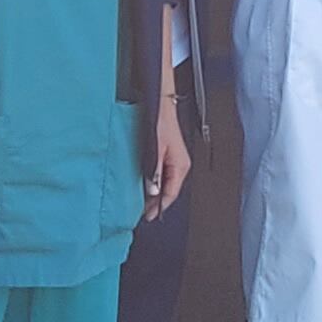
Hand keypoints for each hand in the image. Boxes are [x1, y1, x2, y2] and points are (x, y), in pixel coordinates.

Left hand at [145, 83, 193, 213]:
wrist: (160, 105)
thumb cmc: (160, 122)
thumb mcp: (155, 150)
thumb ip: (153, 171)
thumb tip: (152, 191)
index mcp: (180, 166)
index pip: (171, 194)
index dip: (159, 207)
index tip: (148, 216)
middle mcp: (180, 165)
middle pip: (168, 191)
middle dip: (156, 203)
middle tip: (142, 213)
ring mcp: (174, 161)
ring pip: (164, 184)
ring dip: (153, 194)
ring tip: (141, 203)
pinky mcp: (167, 157)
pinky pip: (161, 176)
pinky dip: (153, 184)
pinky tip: (144, 186)